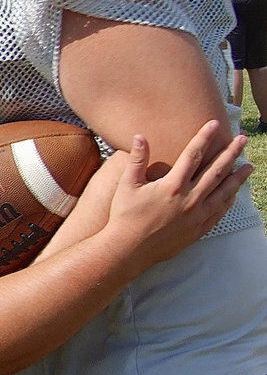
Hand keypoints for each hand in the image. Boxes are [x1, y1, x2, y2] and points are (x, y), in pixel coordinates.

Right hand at [106, 119, 251, 267]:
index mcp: (173, 185)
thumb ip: (137, 159)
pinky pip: (219, 212)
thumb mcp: (127, 185)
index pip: (193, 155)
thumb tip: (140, 135)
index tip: (215, 124)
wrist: (129, 250)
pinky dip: (229, 201)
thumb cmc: (125, 216)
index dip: (204, 137)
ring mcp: (197, 216)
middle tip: (242, 139)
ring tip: (248, 166)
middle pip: (216, 170)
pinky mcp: (198, 230)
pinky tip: (234, 194)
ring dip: (237, 177)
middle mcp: (190, 199)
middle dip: (231, 153)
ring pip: (223, 192)